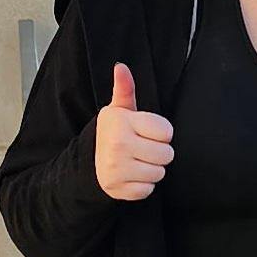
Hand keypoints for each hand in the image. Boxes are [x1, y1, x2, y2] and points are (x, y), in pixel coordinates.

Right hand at [93, 62, 172, 200]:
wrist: (90, 163)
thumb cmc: (114, 133)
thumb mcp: (119, 110)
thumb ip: (125, 89)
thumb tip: (121, 66)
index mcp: (122, 122)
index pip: (167, 132)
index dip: (162, 133)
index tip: (148, 133)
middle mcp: (118, 144)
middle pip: (167, 154)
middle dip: (159, 152)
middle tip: (144, 149)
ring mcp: (117, 168)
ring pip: (159, 173)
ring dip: (153, 169)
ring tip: (138, 161)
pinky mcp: (118, 188)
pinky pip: (148, 189)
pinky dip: (143, 185)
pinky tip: (132, 175)